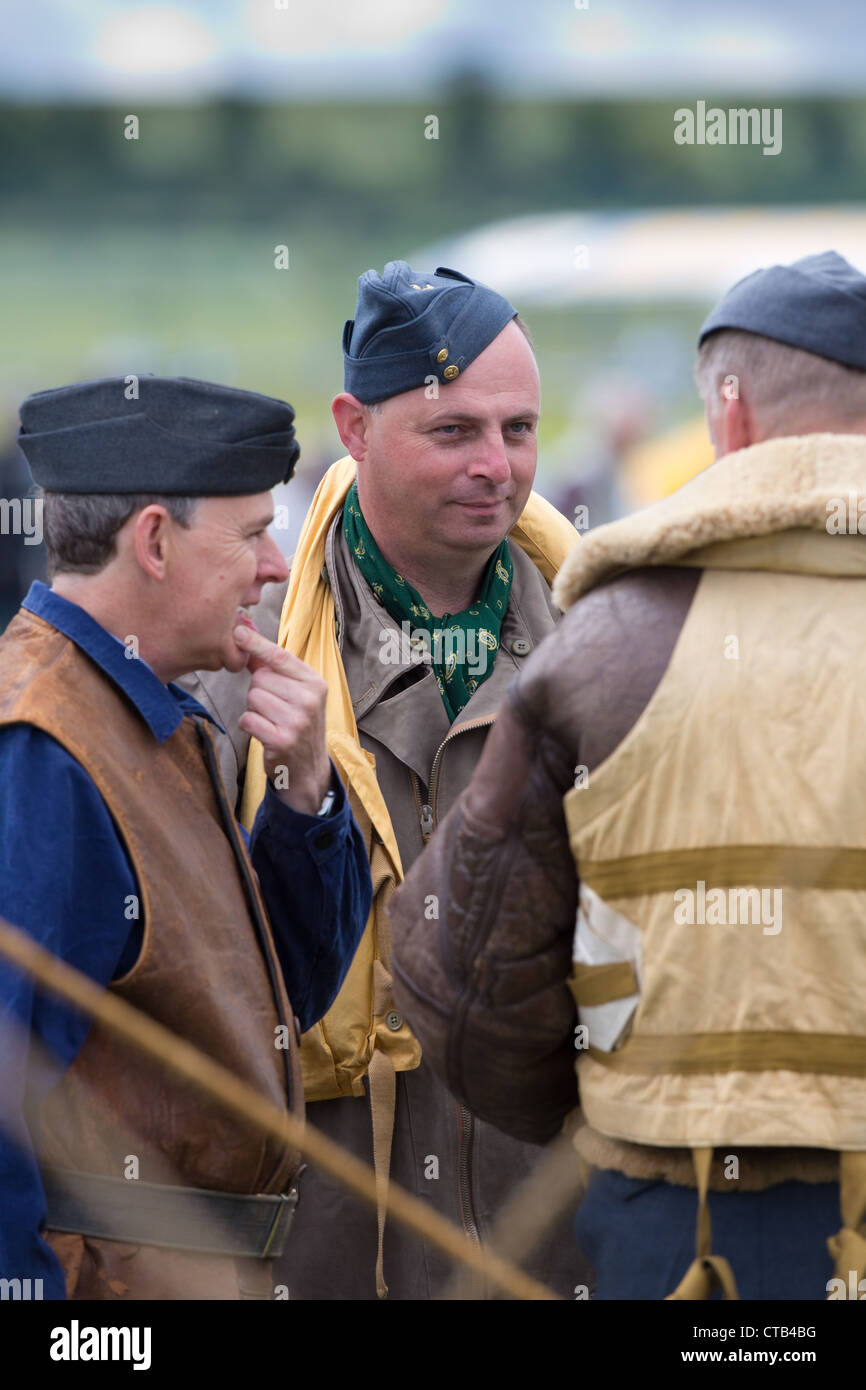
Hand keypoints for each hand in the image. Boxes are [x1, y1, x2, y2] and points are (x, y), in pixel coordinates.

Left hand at [234, 624, 331, 815]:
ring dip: (254, 710)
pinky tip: (264, 733)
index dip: (256, 643)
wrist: (307, 770)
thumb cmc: (298, 725)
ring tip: (271, 721)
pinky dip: (249, 725)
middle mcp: (310, 700)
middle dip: (259, 691)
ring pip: (253, 697)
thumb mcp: (296, 694)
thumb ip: (273, 668)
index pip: (280, 656)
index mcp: (315, 683)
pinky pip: (248, 719)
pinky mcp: (282, 740)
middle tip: (274, 709)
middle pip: (260, 678)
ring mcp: (297, 721)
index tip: (238, 631)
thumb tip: (246, 636)